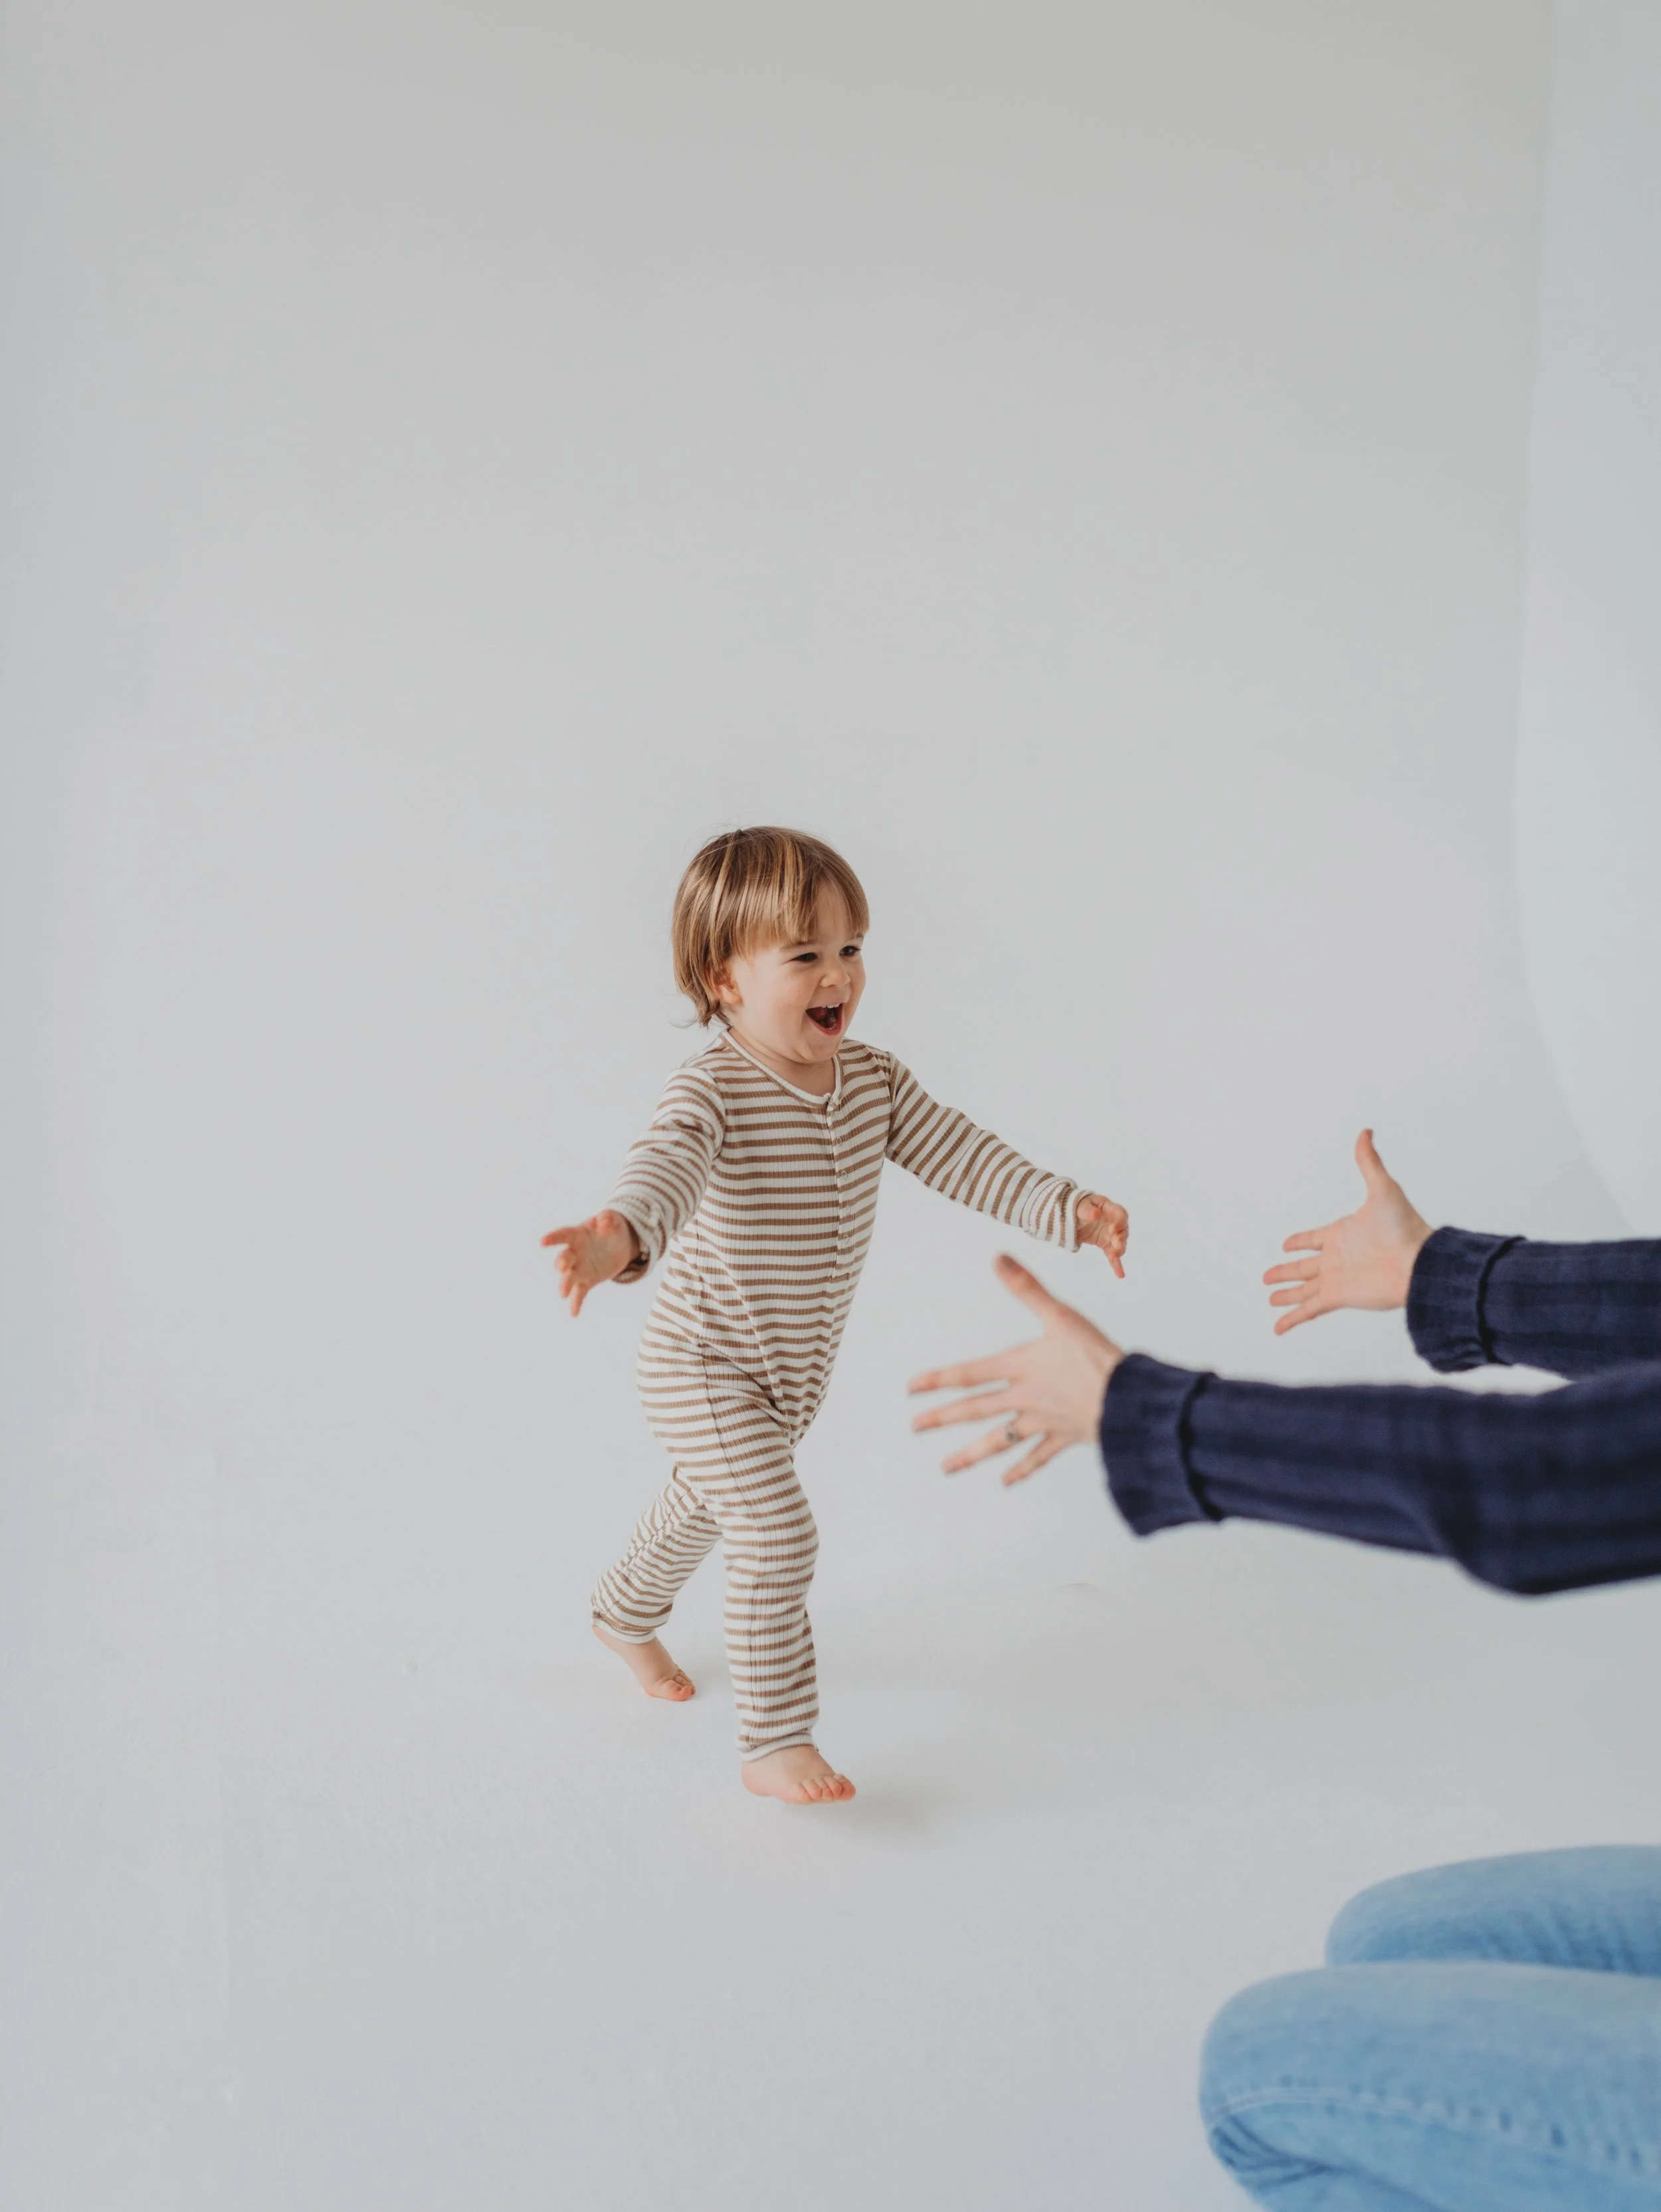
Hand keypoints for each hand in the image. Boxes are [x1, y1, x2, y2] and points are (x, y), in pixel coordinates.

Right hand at [540, 1209, 640, 1316]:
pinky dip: (576, 1303)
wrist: (619, 1244)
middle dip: (562, 1263)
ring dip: (565, 1285)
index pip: (563, 1235)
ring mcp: (579, 1268)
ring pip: (569, 1278)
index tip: (542, 1242)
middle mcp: (574, 1252)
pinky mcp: (587, 1281)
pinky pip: (579, 1292)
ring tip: (563, 1294)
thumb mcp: (613, 1219)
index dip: (553, 1238)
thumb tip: (604, 1222)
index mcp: (577, 1234)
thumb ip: (607, 1218)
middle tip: (561, 1268)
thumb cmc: (611, 1227)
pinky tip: (573, 1313)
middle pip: (564, 1258)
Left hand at [907, 1254, 1124, 1485]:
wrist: (1127, 1398)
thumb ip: (1028, 1289)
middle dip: (943, 1418)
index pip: (969, 1373)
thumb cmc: (1096, 1355)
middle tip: (915, 1427)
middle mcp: (1024, 1398)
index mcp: (1020, 1367)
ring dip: (971, 1454)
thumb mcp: (1060, 1315)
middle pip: (976, 1410)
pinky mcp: (1064, 1437)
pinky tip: (1006, 1481)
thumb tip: (998, 1259)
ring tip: (946, 1467)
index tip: (911, 1389)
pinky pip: (1037, 1457)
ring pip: (999, 1441)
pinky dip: (1021, 1469)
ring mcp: (1042, 1422)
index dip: (938, 1379)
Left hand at [1077, 1192, 1129, 1278]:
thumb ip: (1088, 1210)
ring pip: (1120, 1244)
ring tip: (1113, 1258)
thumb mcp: (1081, 1206)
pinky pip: (1114, 1255)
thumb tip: (1095, 1214)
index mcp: (1110, 1208)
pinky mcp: (1107, 1245)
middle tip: (1115, 1245)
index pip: (1121, 1214)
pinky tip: (1120, 1274)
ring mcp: (1112, 1235)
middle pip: (1123, 1231)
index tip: (1112, 1229)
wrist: (1075, 1217)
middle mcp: (1115, 1222)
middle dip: (1120, 1238)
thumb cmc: (1080, 1207)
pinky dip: (1117, 1265)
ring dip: (1118, 1251)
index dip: (1119, 1222)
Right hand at [1263, 1128, 1431, 1335]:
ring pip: (1304, 1289)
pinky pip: (1308, 1309)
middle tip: (1267, 1276)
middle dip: (1285, 1271)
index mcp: (1343, 1233)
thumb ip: (1369, 1162)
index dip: (1300, 1241)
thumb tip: (1365, 1132)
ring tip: (1270, 1298)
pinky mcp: (1339, 1297)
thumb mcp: (1382, 1189)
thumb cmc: (1405, 1227)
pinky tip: (1278, 1327)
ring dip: (1286, 1294)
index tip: (1286, 1244)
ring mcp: (1337, 1279)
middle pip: (1304, 1267)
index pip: (1314, 1238)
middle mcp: (1338, 1258)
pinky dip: (1292, 1319)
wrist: (1418, 1262)